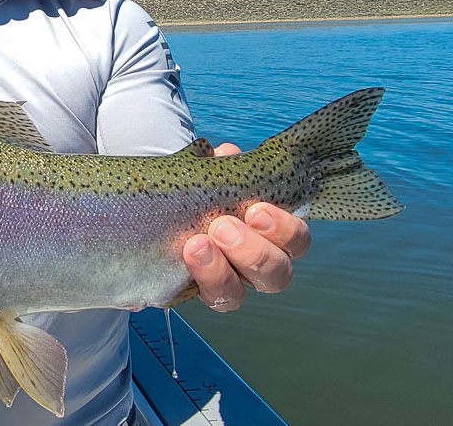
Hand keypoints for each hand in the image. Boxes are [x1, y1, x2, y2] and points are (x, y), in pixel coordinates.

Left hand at [181, 142, 311, 311]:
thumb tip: (226, 155)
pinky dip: (197, 277)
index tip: (256, 209)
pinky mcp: (193, 293)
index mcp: (268, 234)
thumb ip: (220, 166)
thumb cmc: (194, 191)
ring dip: (220, 270)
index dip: (284, 230)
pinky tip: (184, 256)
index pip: (295, 241)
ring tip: (197, 244)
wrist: (157, 210)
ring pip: (238, 294)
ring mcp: (225, 283)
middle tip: (222, 226)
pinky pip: (203, 298)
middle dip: (254, 252)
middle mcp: (253, 265)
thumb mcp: (207, 173)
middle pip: (277, 275)